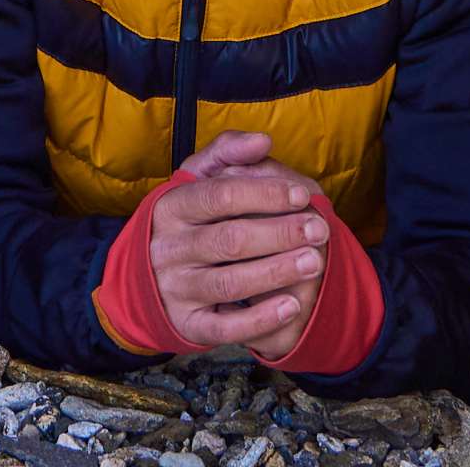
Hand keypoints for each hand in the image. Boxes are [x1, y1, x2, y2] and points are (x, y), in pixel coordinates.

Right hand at [150, 131, 328, 348]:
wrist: (149, 275)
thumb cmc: (189, 218)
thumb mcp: (198, 178)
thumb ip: (228, 152)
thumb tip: (262, 141)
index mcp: (171, 207)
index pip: (220, 196)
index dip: (265, 194)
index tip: (303, 194)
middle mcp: (168, 249)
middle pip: (229, 240)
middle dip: (280, 234)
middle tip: (320, 229)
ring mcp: (175, 289)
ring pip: (228, 283)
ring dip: (276, 272)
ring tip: (314, 262)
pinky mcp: (188, 324)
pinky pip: (224, 327)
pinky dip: (259, 319)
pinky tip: (292, 306)